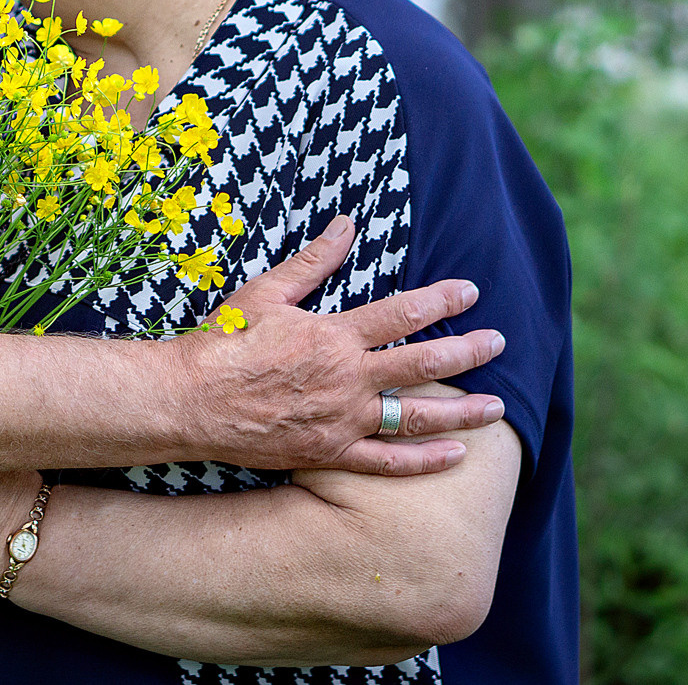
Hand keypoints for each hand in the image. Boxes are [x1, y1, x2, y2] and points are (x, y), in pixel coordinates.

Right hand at [177, 215, 506, 475]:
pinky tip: (456, 454)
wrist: (188, 400)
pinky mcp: (330, 453)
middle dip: (468, 351)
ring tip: (496, 406)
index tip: (470, 292)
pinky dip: (424, 460)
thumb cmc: (222, 342)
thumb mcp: (266, 292)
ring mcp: (342, 421)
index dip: (441, 300)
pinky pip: (387, 462)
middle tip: (499, 342)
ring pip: (415, 416)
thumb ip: (312, 262)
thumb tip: (345, 225)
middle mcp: (348, 379)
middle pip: (423, 364)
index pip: (402, 312)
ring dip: (462, 411)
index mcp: (334, 335)